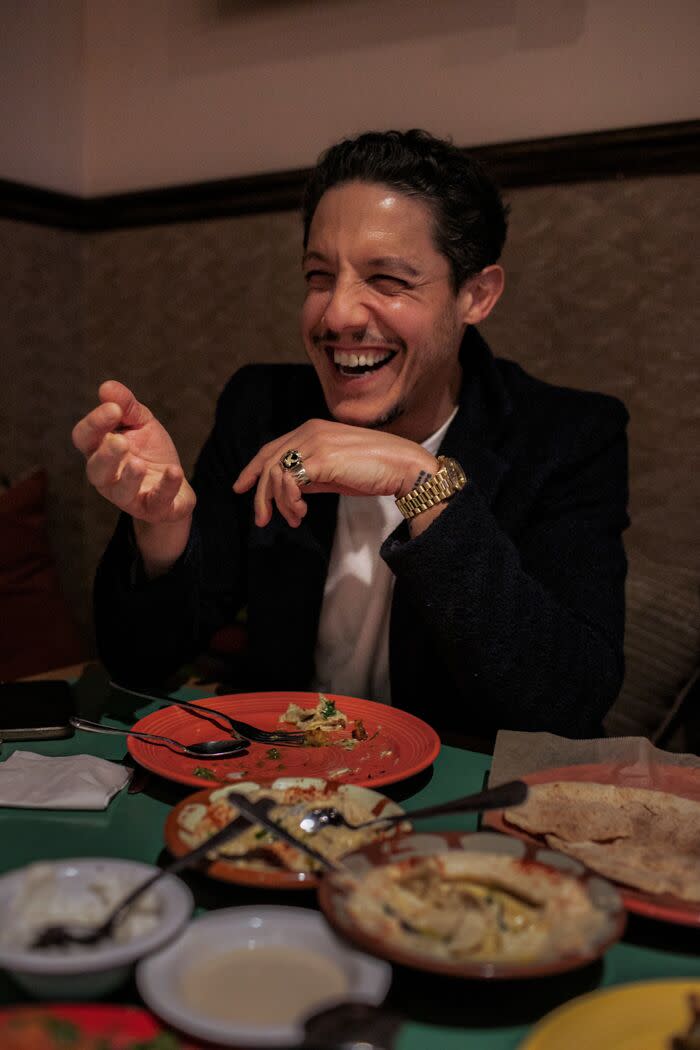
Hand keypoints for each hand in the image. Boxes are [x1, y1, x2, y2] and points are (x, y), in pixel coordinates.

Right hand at [73, 380, 194, 523]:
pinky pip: (156, 502)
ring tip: (139, 464)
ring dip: (129, 478)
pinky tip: (174, 471)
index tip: (113, 409)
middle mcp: (107, 476)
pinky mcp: (152, 509)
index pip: (84, 437)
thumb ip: (126, 406)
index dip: (95, 423)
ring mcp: (128, 496)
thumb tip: (107, 387)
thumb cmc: (149, 450)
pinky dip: (166, 486)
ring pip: (120, 491)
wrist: (175, 482)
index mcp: (98, 450)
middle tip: (119, 441)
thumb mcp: (141, 423)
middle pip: (96, 469)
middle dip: (106, 456)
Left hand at [233, 418, 437, 527]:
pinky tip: (301, 513)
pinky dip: (290, 501)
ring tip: (295, 520)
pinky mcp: (322, 460)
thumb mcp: (334, 472)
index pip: (271, 448)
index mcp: (312, 430)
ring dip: (279, 503)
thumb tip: (288, 489)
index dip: (253, 469)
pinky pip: (290, 482)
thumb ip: (310, 475)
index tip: (241, 488)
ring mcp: (315, 444)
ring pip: (276, 474)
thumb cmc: (373, 470)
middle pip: (268, 461)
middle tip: (262, 520)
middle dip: (260, 494)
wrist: (402, 466)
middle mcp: (310, 432)